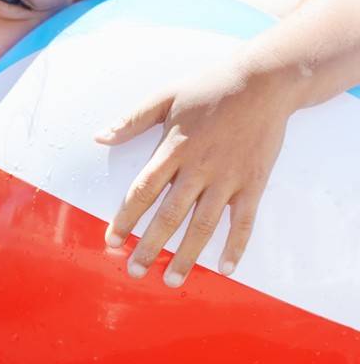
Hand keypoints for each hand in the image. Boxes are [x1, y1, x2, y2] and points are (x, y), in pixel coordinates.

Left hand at [95, 62, 293, 286]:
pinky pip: (244, 221)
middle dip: (150, 247)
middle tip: (134, 271)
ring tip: (171, 280)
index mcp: (173, 149)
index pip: (142, 192)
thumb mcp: (164, 96)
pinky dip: (236, 246)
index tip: (111, 241)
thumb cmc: (209, 88)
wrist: (264, 83)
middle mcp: (199, 169)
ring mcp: (228, 179)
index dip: (125, 219)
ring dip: (187, 256)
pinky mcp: (254, 183)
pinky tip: (225, 268)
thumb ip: (131, 120)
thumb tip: (99, 137)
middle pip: (169, 216)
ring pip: (203, 226)